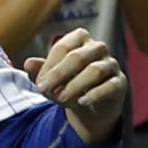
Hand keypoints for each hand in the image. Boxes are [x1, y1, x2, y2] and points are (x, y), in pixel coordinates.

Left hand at [22, 28, 125, 142]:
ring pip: (95, 71)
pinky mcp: (120, 82)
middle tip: (44, 89)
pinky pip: (110, 86)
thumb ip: (40, 71)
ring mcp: (111, 64)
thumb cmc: (67, 85)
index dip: (49, 65)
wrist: (88, 107)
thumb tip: (28, 63)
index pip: (63, 47)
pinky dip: (95, 94)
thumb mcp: (52, 80)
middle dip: (58, 74)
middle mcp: (98, 48)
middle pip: (78, 57)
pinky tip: (82, 101)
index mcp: (79, 39)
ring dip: (75, 85)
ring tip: (60, 98)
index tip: (39, 83)